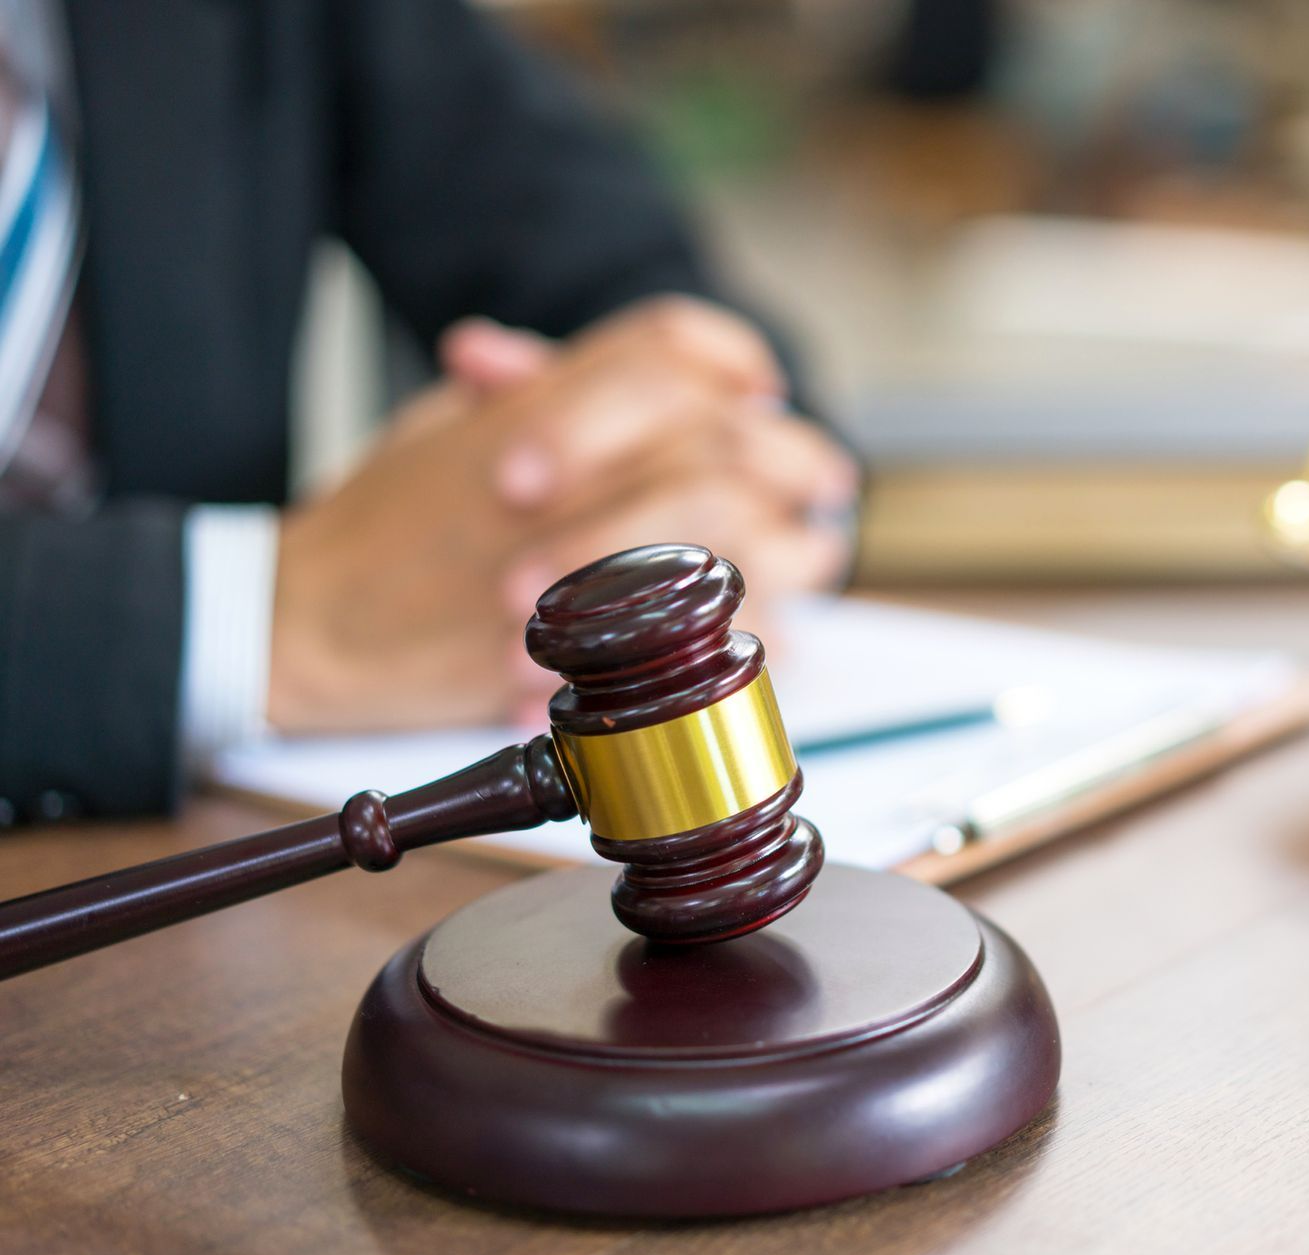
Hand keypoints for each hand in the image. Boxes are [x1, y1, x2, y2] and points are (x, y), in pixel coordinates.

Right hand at [269, 297, 856, 733]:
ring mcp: (576, 571)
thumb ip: (546, 386)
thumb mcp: (448, 421)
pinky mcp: (575, 659)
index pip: (669, 346)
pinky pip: (709, 645)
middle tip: (814, 479)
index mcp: (537, 407)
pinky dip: (751, 636)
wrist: (300, 623)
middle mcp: (565, 479)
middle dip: (792, 458)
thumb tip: (657, 368)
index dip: (732, 358)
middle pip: (728, 442)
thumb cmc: (378, 521)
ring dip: (792, 546)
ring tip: (801, 553)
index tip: (760, 390)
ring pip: (736, 540)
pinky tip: (753, 629)